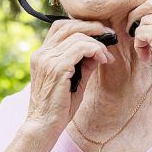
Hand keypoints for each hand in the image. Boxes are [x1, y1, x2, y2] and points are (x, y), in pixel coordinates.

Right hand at [26, 20, 114, 135]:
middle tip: (110, 36)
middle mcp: (42, 54)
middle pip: (69, 25)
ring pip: (78, 36)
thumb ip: (83, 64)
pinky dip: (95, 50)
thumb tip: (97, 51)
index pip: (60, 27)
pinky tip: (103, 60)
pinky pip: (81, 48)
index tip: (101, 34)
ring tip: (107, 57)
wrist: (43, 126)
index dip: (82, 26)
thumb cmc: (58, 108)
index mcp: (42, 55)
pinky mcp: (57, 68)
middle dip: (93, 27)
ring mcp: (47, 59)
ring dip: (98, 44)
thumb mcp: (73, 81)